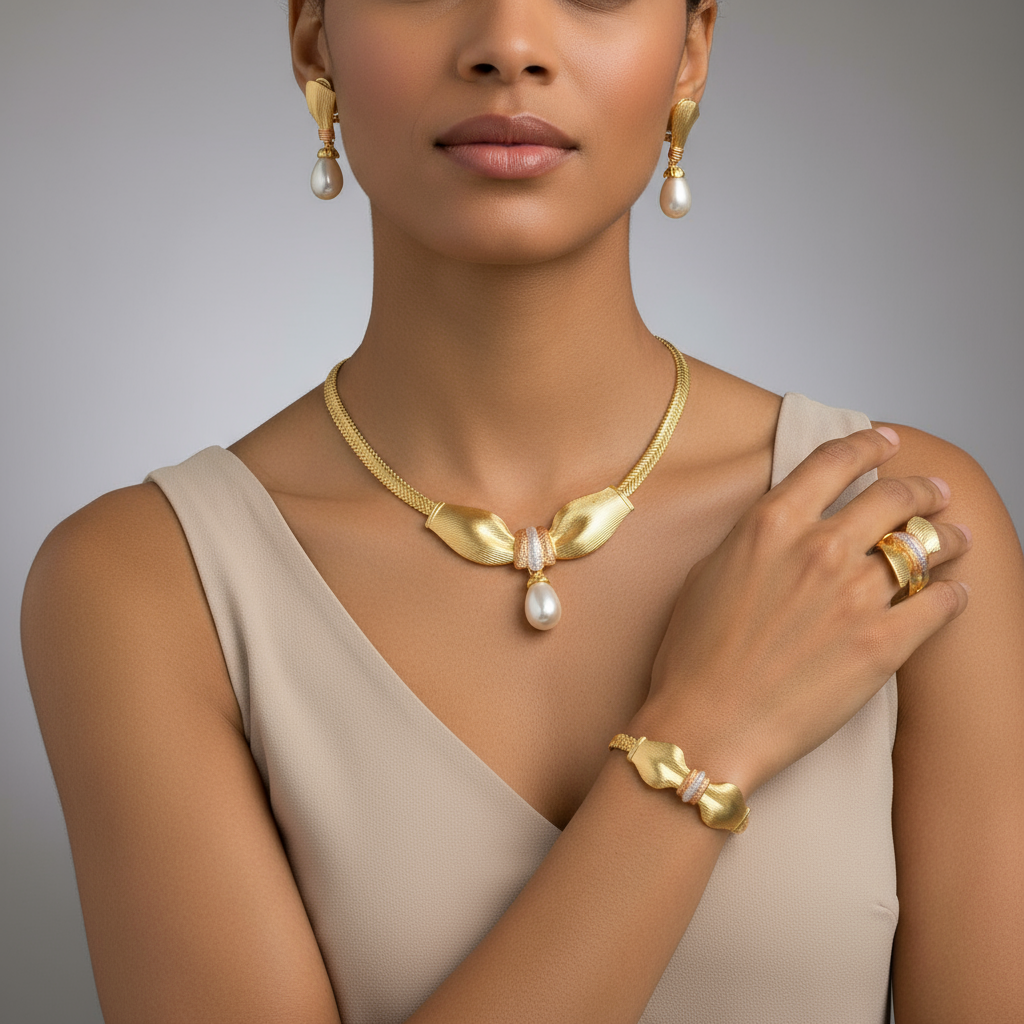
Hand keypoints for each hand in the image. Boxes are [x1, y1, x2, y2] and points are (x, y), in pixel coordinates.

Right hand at [639, 427, 970, 793]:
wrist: (707, 723)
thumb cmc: (694, 655)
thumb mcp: (708, 573)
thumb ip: (754, 539)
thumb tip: (786, 527)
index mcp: (771, 524)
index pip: (835, 461)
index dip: (869, 444)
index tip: (886, 442)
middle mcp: (818, 548)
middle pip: (893, 495)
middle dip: (922, 488)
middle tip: (935, 493)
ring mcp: (855, 595)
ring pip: (926, 546)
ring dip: (948, 537)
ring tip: (958, 538)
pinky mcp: (883, 644)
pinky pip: (941, 603)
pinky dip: (953, 594)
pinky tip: (953, 593)